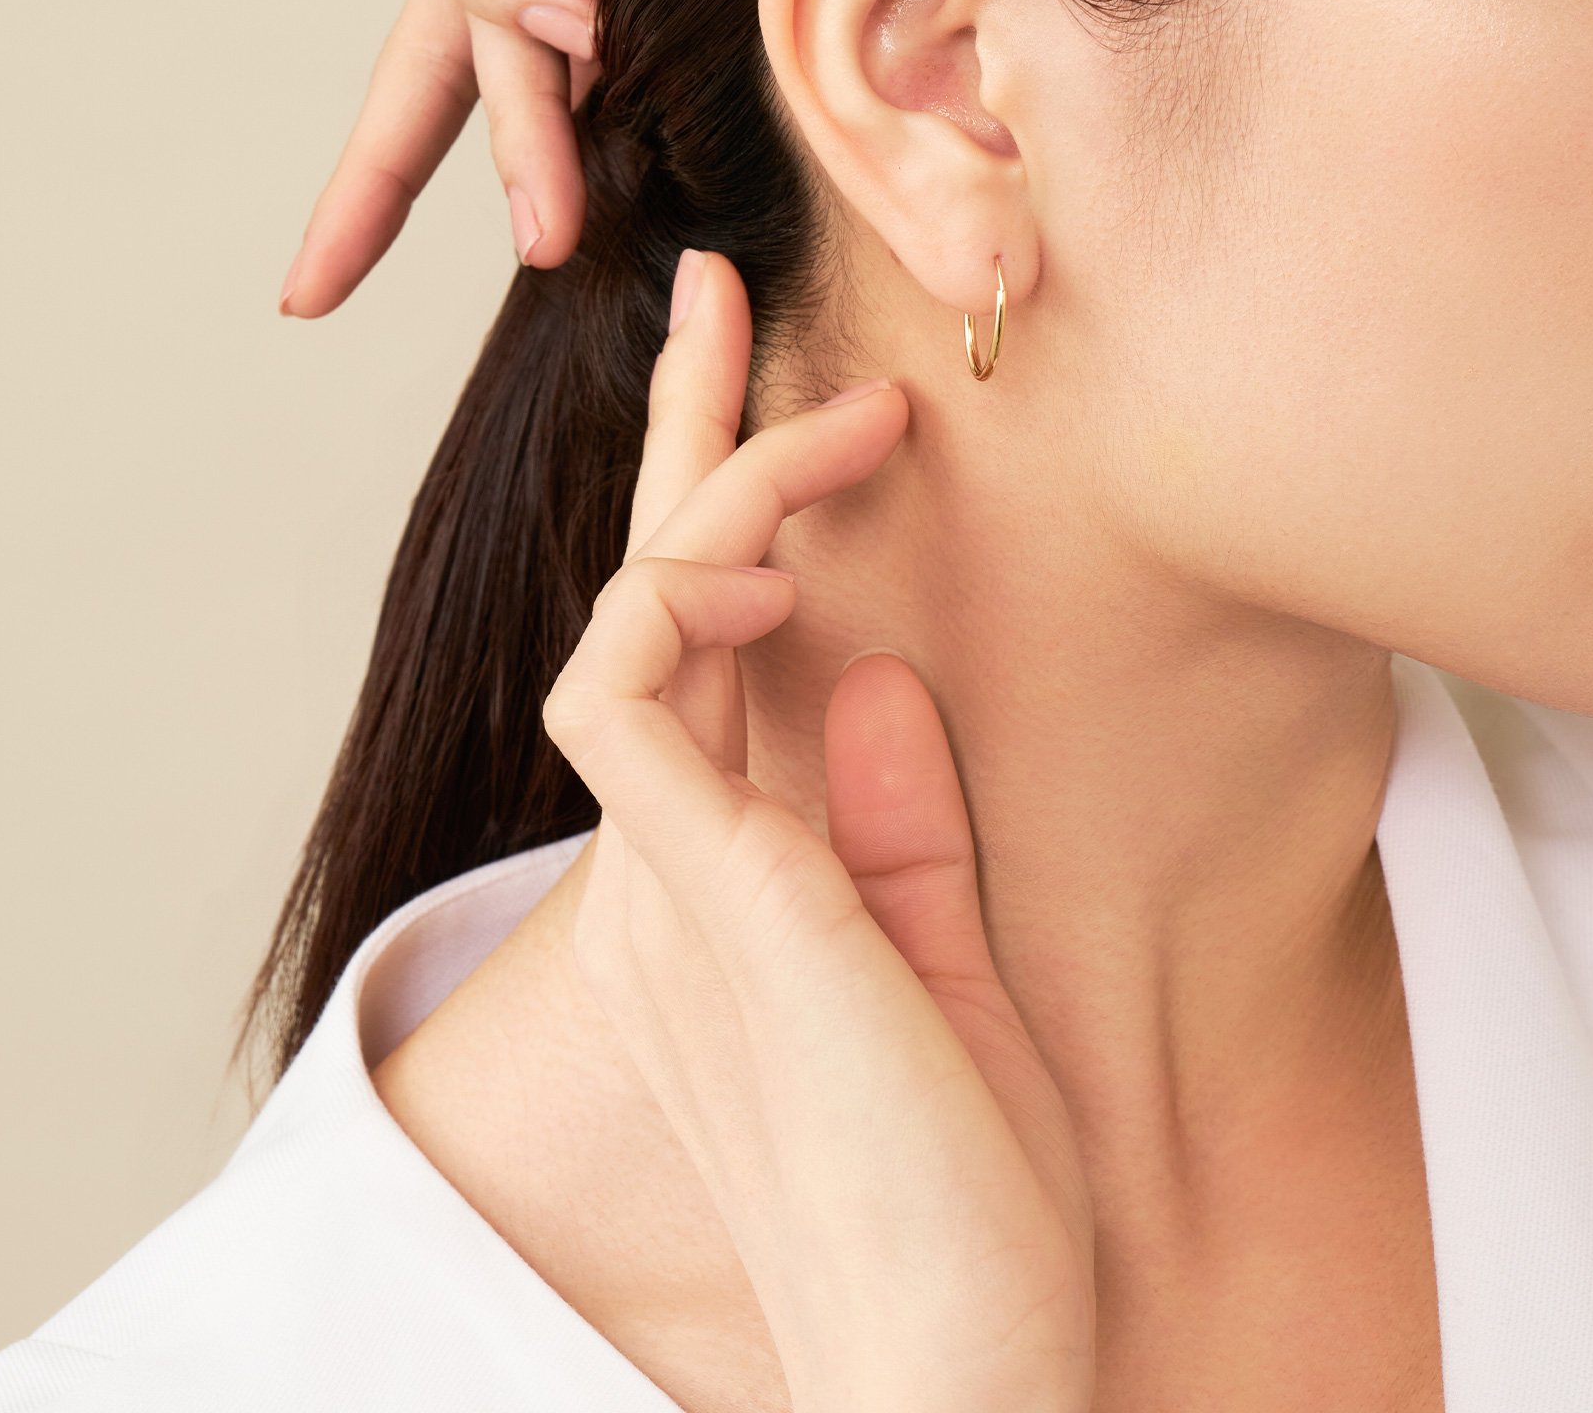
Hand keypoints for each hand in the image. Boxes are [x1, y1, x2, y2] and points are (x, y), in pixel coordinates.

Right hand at [545, 250, 1094, 1412]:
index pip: (723, 633)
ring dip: (727, 486)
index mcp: (745, 858)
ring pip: (645, 601)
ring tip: (840, 427)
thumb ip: (894, 826)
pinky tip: (777, 558)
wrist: (958, 1351)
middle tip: (716, 286)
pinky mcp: (697, 882)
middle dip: (689, 424)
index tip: (788, 375)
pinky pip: (632, 682)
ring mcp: (677, 860)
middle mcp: (687, 843)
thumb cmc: (960, 1185)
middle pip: (662, 579)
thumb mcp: (941, 964)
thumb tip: (870, 682)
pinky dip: (688, 589)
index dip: (738, 492)